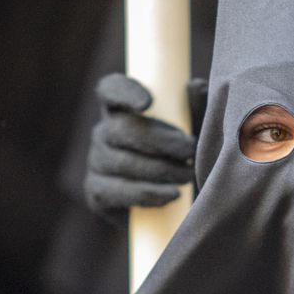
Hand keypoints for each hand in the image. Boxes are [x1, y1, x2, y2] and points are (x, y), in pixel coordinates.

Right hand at [83, 73, 199, 218]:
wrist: (173, 207)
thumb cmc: (182, 158)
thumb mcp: (192, 131)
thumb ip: (195, 109)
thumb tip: (197, 86)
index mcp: (122, 109)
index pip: (111, 89)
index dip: (124, 92)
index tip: (148, 104)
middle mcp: (103, 132)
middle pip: (122, 129)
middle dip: (161, 141)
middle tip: (190, 151)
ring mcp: (96, 162)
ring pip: (123, 162)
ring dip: (161, 170)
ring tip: (188, 177)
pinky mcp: (96, 193)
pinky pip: (119, 192)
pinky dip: (149, 193)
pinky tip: (171, 195)